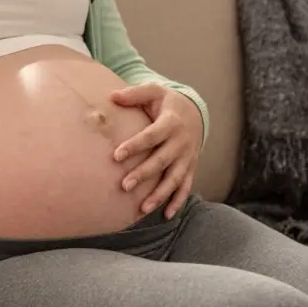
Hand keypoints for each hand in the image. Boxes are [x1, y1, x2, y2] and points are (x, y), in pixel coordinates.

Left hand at [111, 83, 202, 218]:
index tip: (116, 156)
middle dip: (144, 174)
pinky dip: (178, 201)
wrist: (195, 111)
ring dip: (160, 194)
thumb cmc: (166, 102)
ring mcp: (188, 156)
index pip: (151, 136)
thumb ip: (134, 94)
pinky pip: (186, 186)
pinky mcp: (190, 167)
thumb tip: (112, 96)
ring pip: (175, 178)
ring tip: (143, 208)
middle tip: (125, 186)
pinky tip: (166, 215)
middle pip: (162, 160)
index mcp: (171, 122)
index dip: (135, 146)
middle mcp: (181, 142)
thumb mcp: (154, 91)